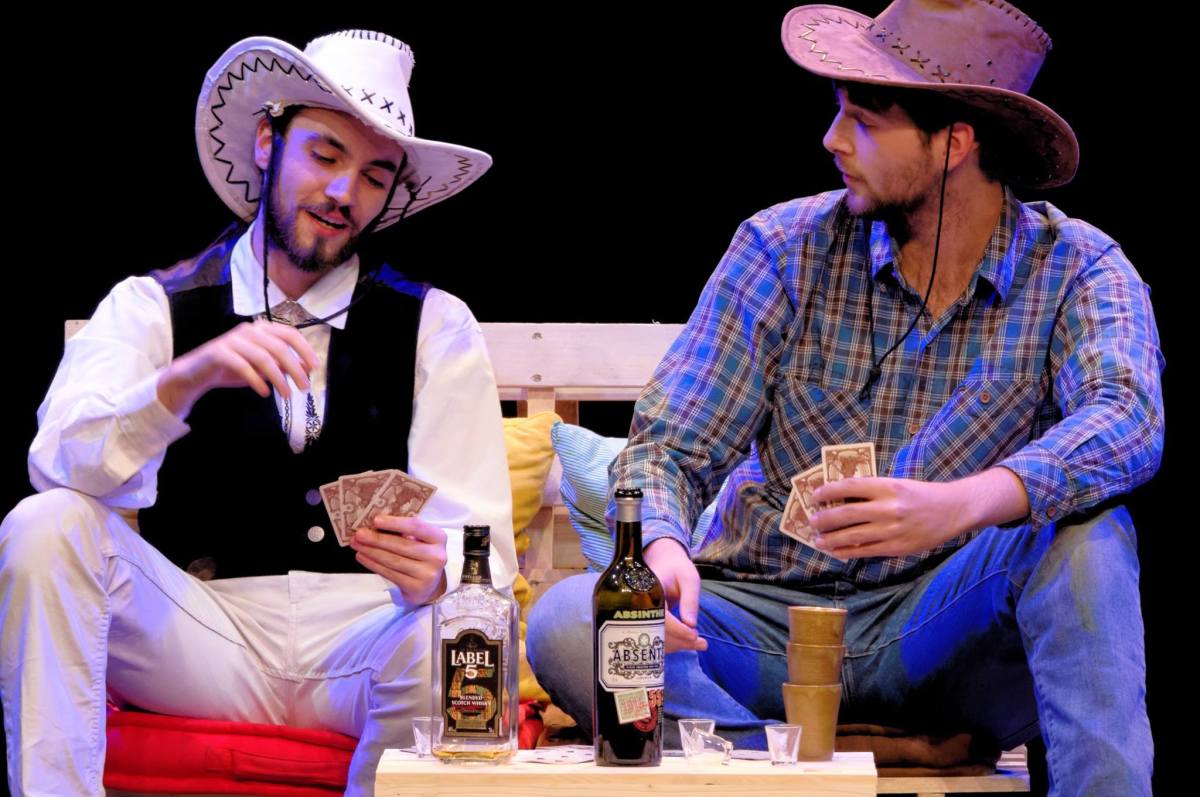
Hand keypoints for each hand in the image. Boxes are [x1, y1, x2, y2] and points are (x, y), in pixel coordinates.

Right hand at [157, 320, 319, 416]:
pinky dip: (256, 380)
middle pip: (279, 347)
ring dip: (278, 378)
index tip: (315, 367)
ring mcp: (232, 340)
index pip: (290, 334)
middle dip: (295, 368)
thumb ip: (282, 365)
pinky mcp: (218, 352)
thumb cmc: (233, 368)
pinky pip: (242, 365)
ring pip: (263, 357)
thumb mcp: (263, 368)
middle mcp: (249, 330)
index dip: (305, 350)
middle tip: (305, 387)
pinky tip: (264, 392)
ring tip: (286, 395)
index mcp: (262, 329)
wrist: (197, 373)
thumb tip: (306, 369)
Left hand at [350, 515, 447, 604]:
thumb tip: (374, 525)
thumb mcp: (421, 539)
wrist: (432, 584)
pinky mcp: (416, 588)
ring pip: (393, 560)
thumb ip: (404, 531)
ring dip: (371, 552)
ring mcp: (427, 574)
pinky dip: (373, 564)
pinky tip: (363, 557)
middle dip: (377, 539)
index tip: (376, 520)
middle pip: (402, 545)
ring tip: (356, 544)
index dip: (395, 523)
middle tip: (359, 534)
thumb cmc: (421, 555)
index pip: (416, 527)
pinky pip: (390, 574)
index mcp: (438, 537)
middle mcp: (436, 556)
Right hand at [643, 538, 707, 652]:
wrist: (664, 564)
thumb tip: (691, 624)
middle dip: (680, 640)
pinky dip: (673, 644)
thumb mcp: (689, 579)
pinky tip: (690, 643)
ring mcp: (640, 615)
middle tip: (702, 643)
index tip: (694, 635)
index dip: (677, 629)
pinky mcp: (645, 622)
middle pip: (656, 632)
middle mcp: (639, 605)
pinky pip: (656, 638)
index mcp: (648, 591)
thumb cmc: (678, 569)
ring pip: (656, 639)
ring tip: (701, 644)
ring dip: (678, 645)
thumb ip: (690, 599)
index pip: (659, 617)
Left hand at [809, 476, 967, 558]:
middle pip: (846, 514)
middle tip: (812, 521)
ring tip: (818, 540)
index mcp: (888, 486)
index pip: (850, 487)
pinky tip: (836, 551)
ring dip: (831, 539)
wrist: (953, 510)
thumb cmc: (921, 494)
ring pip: (853, 536)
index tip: (815, 496)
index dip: (829, 491)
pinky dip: (848, 551)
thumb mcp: (898, 484)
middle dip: (825, 519)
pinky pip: (866, 550)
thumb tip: (841, 500)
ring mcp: (892, 529)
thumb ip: (873, 491)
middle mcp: (888, 507)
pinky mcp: (897, 547)